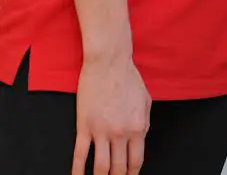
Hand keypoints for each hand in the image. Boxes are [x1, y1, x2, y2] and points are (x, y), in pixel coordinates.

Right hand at [73, 54, 150, 174]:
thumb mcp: (146, 101)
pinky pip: (80, 154)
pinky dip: (78, 170)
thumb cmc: (128, 79)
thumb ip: (145, 122)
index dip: (133, 173)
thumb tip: (141, 138)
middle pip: (118, 167)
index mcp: (138, 127)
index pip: (136, 160)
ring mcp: (101, 131)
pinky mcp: (84, 127)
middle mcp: (120, 133)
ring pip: (100, 166)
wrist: (109, 64)